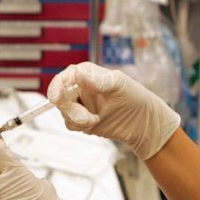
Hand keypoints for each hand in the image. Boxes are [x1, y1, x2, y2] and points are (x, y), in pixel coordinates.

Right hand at [48, 62, 179, 159]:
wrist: (144, 124)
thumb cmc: (135, 98)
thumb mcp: (118, 86)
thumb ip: (97, 81)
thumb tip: (77, 73)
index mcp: (87, 74)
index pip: (65, 77)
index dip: (56, 86)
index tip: (55, 98)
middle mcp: (81, 88)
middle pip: (60, 96)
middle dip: (70, 109)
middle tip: (86, 119)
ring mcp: (81, 105)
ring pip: (64, 112)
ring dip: (77, 119)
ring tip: (95, 120)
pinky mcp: (82, 120)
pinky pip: (70, 123)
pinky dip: (80, 126)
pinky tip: (95, 124)